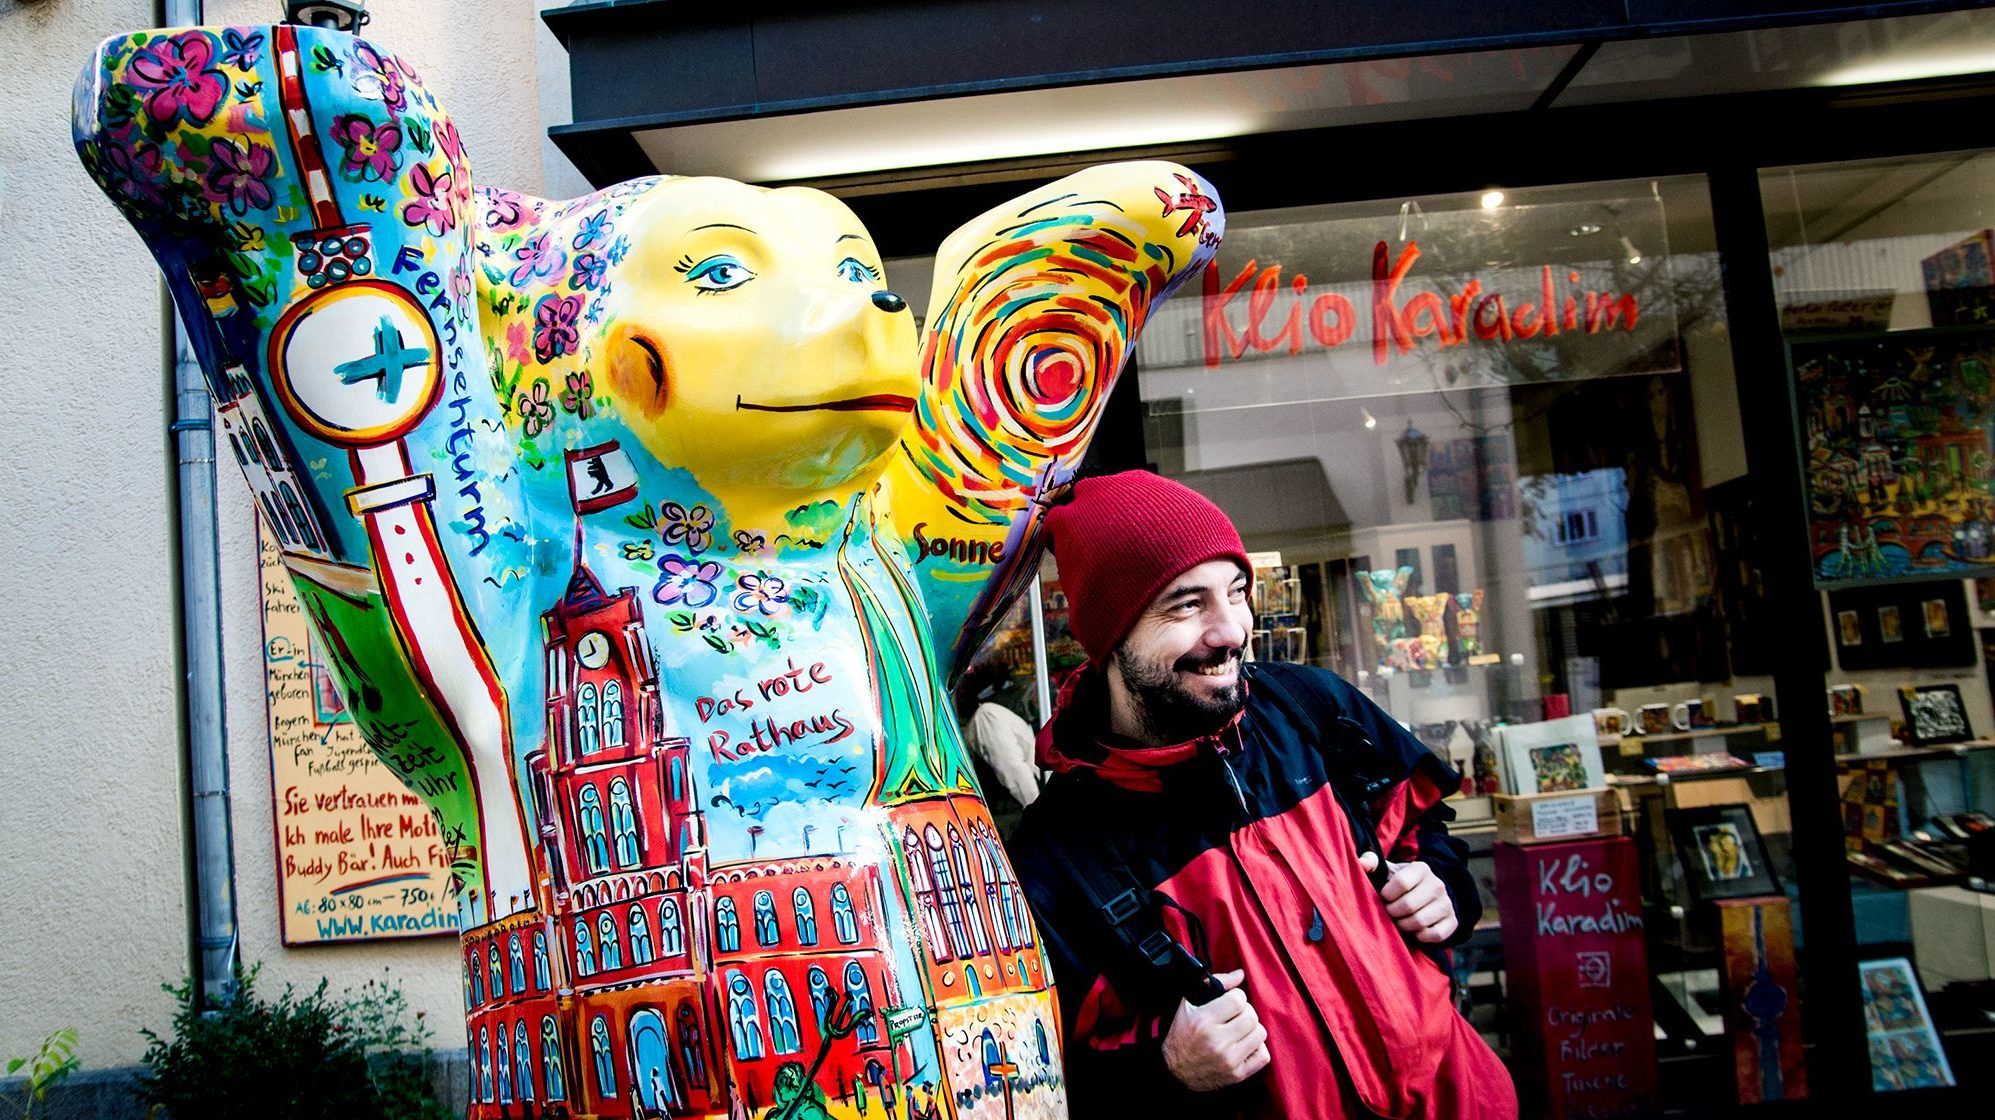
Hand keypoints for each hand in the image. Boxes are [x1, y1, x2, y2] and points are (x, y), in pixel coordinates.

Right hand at [1162, 969, 1270, 1090]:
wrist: (1174, 1070)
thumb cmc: (1181, 1034)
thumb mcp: (1188, 1004)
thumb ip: (1214, 983)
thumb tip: (1240, 974)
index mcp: (1203, 1020)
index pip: (1238, 999)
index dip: (1236, 997)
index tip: (1230, 1001)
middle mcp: (1217, 1041)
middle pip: (1251, 1016)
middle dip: (1245, 1012)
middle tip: (1235, 1016)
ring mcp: (1228, 1060)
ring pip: (1260, 1034)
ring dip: (1251, 1029)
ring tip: (1240, 1030)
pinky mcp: (1237, 1074)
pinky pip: (1263, 1056)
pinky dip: (1257, 1049)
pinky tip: (1244, 1045)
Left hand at [1358, 852, 1457, 943]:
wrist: (1425, 895)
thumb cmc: (1398, 884)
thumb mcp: (1387, 871)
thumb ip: (1372, 864)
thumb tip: (1362, 862)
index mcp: (1421, 868)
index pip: (1401, 882)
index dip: (1387, 894)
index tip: (1383, 896)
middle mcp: (1437, 884)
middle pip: (1408, 905)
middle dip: (1393, 912)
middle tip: (1389, 912)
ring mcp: (1447, 903)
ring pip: (1420, 922)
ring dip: (1404, 925)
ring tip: (1399, 921)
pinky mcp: (1452, 921)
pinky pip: (1435, 935)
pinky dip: (1421, 936)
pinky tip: (1414, 931)